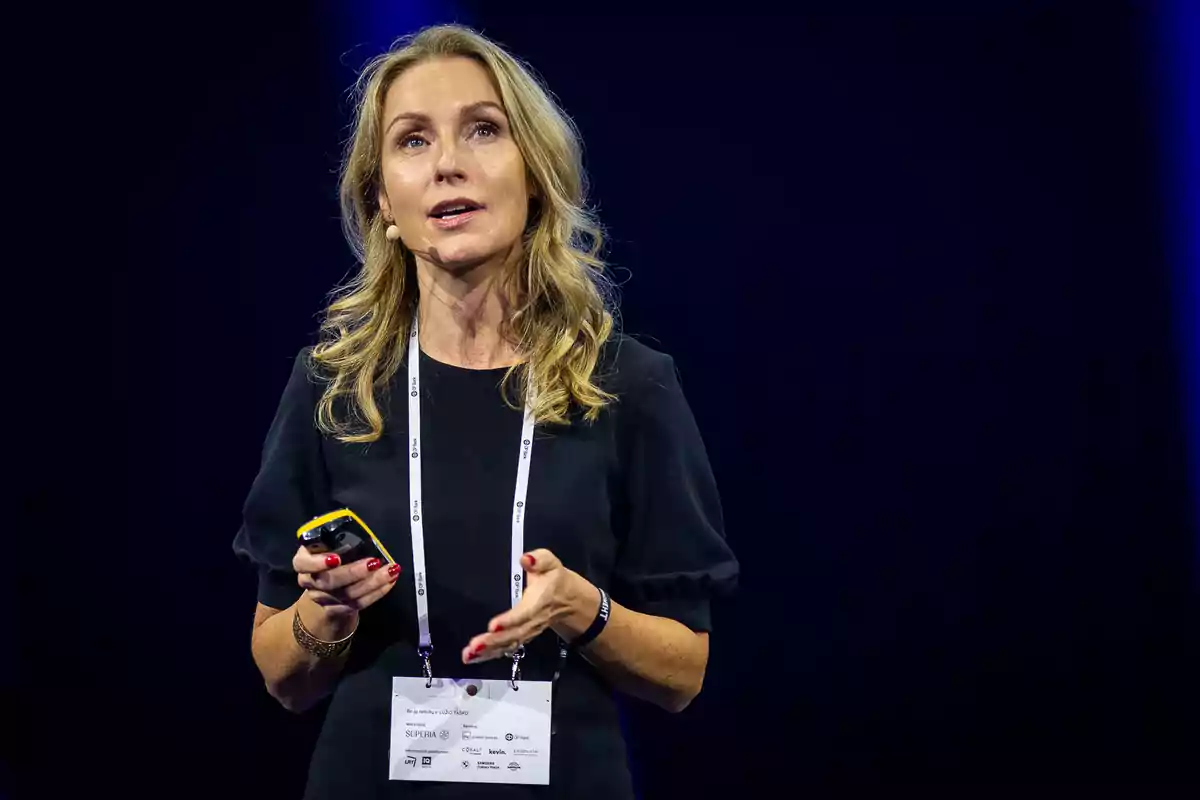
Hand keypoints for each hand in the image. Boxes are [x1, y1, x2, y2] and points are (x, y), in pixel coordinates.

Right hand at [293, 546, 401, 616]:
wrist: (326, 588)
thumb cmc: (331, 557)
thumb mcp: (329, 545)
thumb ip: (339, 540)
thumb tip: (364, 534)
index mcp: (304, 562)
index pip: (303, 564)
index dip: (317, 563)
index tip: (336, 558)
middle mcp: (309, 582)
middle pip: (329, 581)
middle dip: (354, 572)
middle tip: (374, 562)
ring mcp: (322, 599)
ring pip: (347, 595)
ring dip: (372, 582)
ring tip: (390, 570)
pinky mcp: (337, 610)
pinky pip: (358, 604)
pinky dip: (376, 593)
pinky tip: (389, 582)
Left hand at [461, 548, 592, 663]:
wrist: (567, 599)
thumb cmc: (553, 578)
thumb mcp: (551, 563)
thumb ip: (540, 559)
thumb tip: (526, 559)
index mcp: (540, 601)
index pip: (525, 613)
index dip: (510, 621)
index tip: (493, 626)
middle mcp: (533, 620)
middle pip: (514, 634)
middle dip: (494, 641)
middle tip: (474, 645)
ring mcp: (527, 632)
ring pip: (509, 644)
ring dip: (489, 651)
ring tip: (469, 654)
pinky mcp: (521, 637)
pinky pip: (506, 649)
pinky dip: (489, 655)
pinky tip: (473, 658)